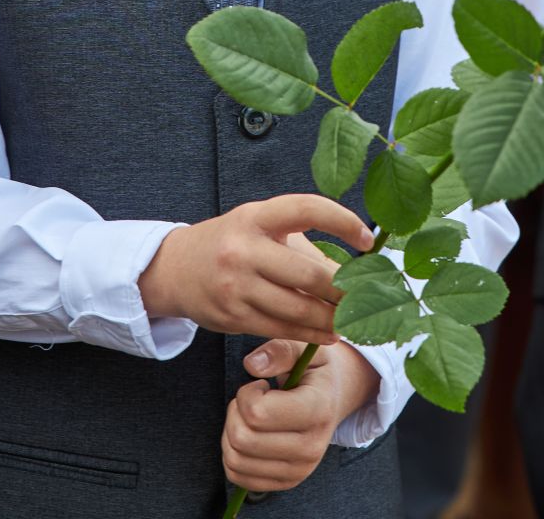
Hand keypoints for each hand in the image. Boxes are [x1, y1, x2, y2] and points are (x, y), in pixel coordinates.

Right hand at [137, 194, 371, 343]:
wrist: (175, 269)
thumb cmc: (232, 242)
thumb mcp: (260, 226)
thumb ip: (300, 242)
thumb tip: (353, 267)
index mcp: (256, 216)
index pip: (307, 209)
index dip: (343, 221)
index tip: (368, 239)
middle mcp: (243, 249)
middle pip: (308, 273)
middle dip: (343, 289)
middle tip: (366, 294)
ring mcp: (236, 286)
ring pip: (297, 308)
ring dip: (332, 318)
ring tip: (353, 319)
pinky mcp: (233, 316)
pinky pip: (280, 328)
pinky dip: (310, 334)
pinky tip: (329, 334)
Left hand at [222, 339, 381, 493]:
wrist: (336, 399)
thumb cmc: (316, 371)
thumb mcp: (306, 350)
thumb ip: (280, 350)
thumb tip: (251, 365)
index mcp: (318, 410)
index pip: (258, 414)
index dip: (247, 393)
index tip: (260, 385)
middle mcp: (311, 447)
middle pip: (242, 439)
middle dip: (236, 412)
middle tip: (251, 399)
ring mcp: (300, 470)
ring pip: (235, 460)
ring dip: (231, 433)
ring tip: (250, 417)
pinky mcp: (286, 482)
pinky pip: (238, 476)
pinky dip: (233, 454)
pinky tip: (249, 435)